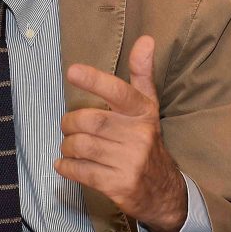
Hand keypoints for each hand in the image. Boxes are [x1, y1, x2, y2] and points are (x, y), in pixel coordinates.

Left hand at [54, 35, 187, 231]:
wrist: (165, 192)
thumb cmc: (147, 141)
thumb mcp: (148, 108)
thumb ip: (142, 74)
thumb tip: (146, 39)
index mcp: (143, 113)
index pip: (119, 92)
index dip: (95, 80)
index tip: (72, 71)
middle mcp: (139, 136)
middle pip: (90, 121)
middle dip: (70, 123)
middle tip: (68, 127)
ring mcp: (131, 162)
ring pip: (82, 146)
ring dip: (67, 146)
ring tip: (69, 146)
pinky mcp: (120, 185)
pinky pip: (82, 171)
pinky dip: (66, 167)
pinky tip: (64, 165)